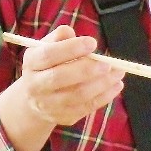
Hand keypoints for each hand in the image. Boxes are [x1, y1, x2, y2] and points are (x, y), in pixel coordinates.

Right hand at [0, 25, 124, 150]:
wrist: (35, 100)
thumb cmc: (48, 66)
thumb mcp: (48, 48)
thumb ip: (60, 38)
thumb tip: (71, 33)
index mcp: (31, 63)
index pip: (48, 55)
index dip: (70, 48)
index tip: (93, 43)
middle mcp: (35, 85)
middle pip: (60, 78)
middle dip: (87, 69)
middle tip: (108, 63)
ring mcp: (48, 104)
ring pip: (77, 95)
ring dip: (102, 83)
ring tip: (118, 72)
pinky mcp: (63, 117)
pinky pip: (86, 107)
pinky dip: (105, 96)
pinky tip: (116, 85)